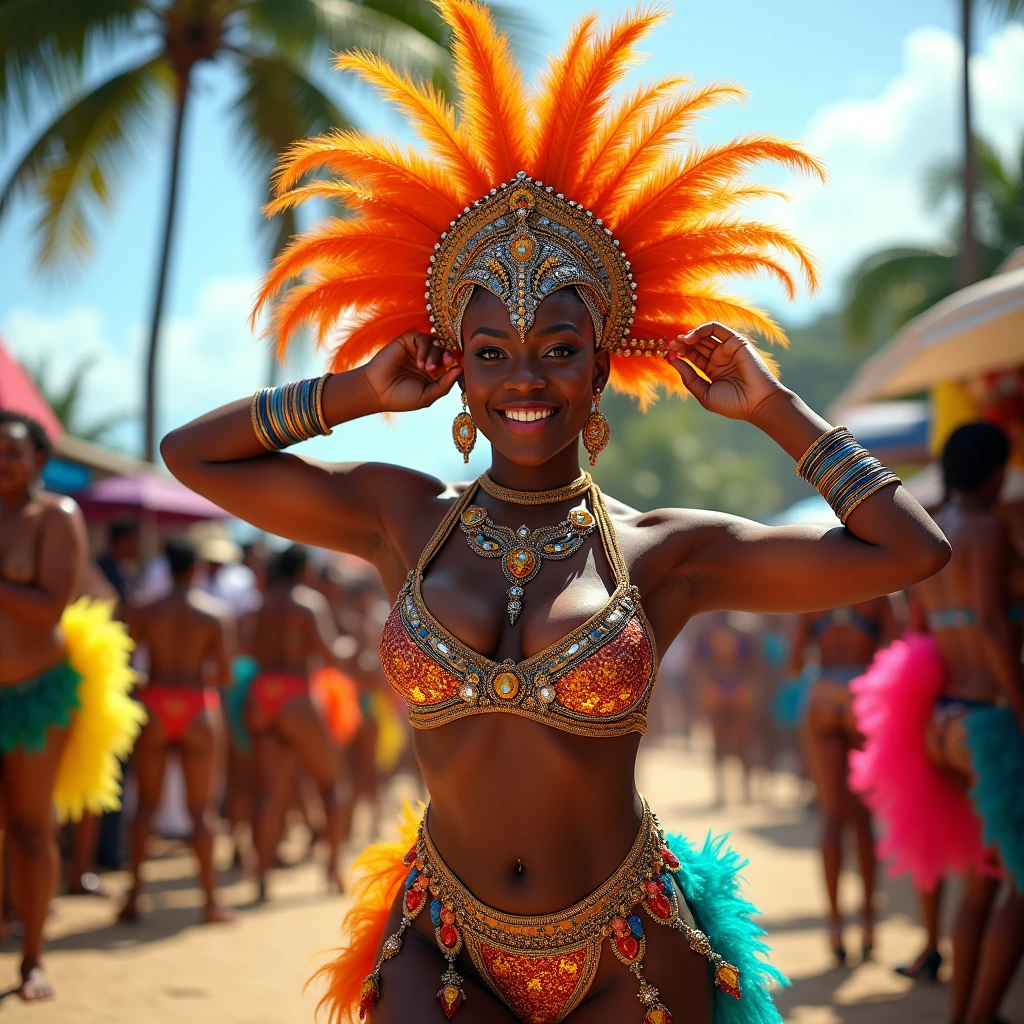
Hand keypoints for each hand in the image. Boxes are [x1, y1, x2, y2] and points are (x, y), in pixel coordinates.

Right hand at [359, 331, 462, 412]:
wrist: (377, 391)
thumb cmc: (401, 397)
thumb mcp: (428, 396)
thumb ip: (445, 384)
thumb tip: (461, 369)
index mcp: (435, 373)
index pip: (452, 362)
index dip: (458, 362)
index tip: (459, 367)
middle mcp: (428, 359)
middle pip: (447, 349)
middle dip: (449, 355)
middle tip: (446, 363)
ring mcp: (417, 349)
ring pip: (436, 342)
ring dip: (436, 354)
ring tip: (427, 368)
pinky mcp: (407, 340)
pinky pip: (423, 337)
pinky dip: (425, 349)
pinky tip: (419, 363)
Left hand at [667, 322, 785, 421]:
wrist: (757, 403)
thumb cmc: (733, 403)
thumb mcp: (704, 393)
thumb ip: (689, 377)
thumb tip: (672, 360)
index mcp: (711, 371)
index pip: (692, 357)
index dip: (679, 354)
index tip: (667, 354)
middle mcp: (719, 359)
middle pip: (696, 345)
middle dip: (681, 343)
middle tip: (670, 345)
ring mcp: (727, 349)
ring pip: (704, 335)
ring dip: (689, 336)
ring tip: (679, 341)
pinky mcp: (735, 341)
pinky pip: (716, 328)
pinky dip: (701, 329)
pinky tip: (690, 338)